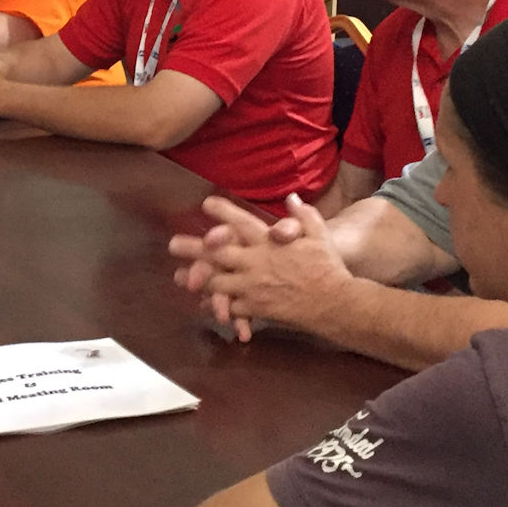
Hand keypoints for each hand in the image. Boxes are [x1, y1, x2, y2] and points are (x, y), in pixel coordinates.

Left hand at [169, 194, 353, 340]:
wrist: (335, 303)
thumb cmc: (328, 267)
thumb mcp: (319, 235)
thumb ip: (303, 215)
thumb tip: (291, 198)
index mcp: (268, 243)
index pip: (241, 223)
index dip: (223, 212)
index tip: (206, 204)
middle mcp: (256, 263)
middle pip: (217, 254)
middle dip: (193, 248)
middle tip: (172, 244)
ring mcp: (253, 287)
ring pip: (217, 282)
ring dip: (198, 280)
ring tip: (180, 277)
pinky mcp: (256, 308)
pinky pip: (229, 307)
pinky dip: (216, 306)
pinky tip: (204, 305)